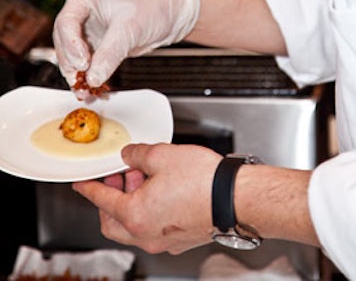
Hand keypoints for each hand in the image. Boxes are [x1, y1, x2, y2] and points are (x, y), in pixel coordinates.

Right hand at [53, 0, 199, 87]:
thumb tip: (93, 77)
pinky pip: (86, 60)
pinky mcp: (98, 41)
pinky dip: (87, 74)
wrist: (174, 13)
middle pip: (64, 37)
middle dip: (71, 61)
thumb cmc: (156, 6)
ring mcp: (90, 25)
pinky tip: (90, 89)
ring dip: (76, 72)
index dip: (70, 44)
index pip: (67, 20)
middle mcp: (84, 8)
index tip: (82, 63)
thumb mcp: (131, 29)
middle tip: (80, 79)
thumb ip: (110, 54)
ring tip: (84, 90)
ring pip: (71, 51)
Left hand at [72, 143, 221, 253]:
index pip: (102, 201)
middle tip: (118, 177)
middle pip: (113, 222)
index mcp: (136, 216)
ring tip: (144, 177)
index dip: (89, 188)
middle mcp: (147, 235)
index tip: (82, 183)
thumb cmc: (203, 182)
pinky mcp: (180, 240)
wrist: (234, 198)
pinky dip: (149, 210)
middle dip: (111, 198)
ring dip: (132, 202)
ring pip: (134, 227)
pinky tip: (160, 190)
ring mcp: (165, 241)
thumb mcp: (161, 155)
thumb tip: (129, 155)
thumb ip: (137, 154)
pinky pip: (154, 228)